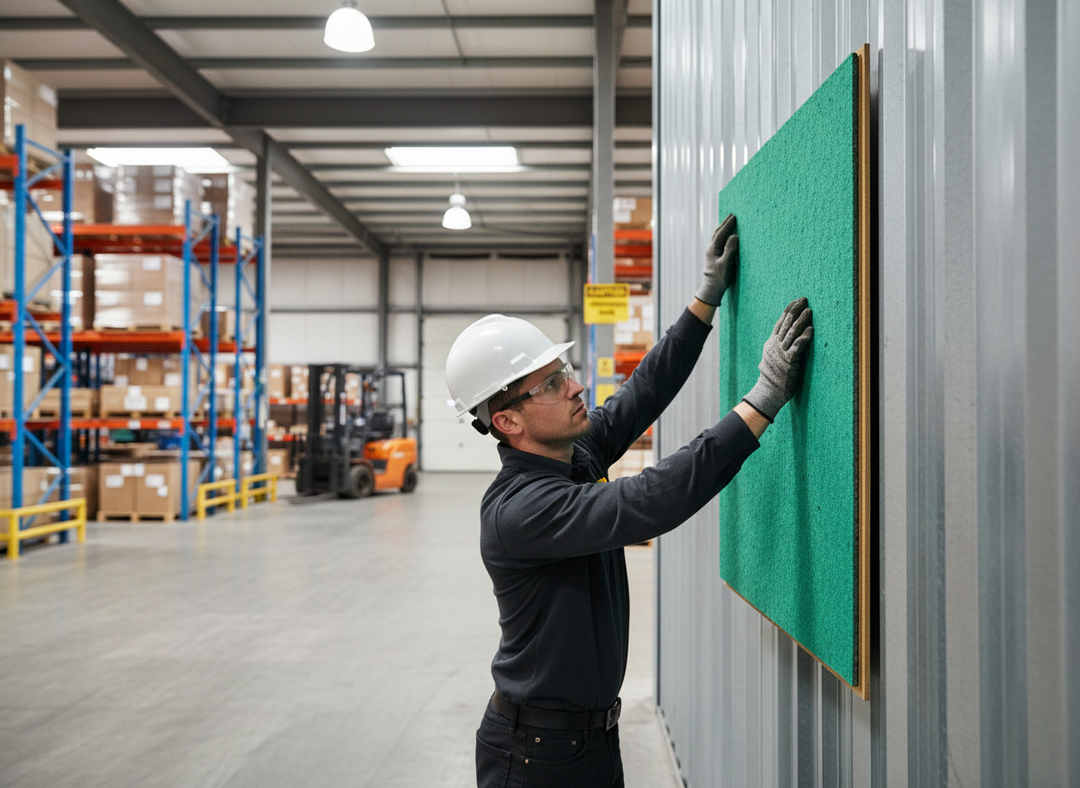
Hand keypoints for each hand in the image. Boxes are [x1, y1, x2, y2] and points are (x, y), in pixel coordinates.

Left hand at [696, 214, 737, 305]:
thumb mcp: (726, 264)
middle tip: (732, 215)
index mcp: (712, 249)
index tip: (734, 216)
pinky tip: (727, 236)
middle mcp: (711, 249)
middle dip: (724, 224)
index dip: (727, 225)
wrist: (712, 290)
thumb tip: (734, 236)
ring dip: (723, 229)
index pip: (720, 233)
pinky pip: (719, 242)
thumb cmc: (720, 278)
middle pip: (717, 233)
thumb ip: (730, 249)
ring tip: (730, 222)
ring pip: (717, 237)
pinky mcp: (714, 257)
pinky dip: (724, 236)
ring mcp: (712, 253)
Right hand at [743, 297, 813, 420]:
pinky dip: (804, 338)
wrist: (769, 391)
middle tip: (804, 300)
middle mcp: (775, 345)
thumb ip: (779, 345)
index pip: (780, 322)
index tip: (796, 301)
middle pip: (786, 324)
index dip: (789, 310)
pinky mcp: (789, 362)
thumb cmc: (773, 375)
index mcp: (771, 343)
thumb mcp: (772, 356)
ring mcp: (781, 353)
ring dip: (801, 321)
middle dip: (796, 310)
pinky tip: (810, 330)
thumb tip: (787, 336)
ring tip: (809, 311)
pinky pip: (797, 347)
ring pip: (792, 333)